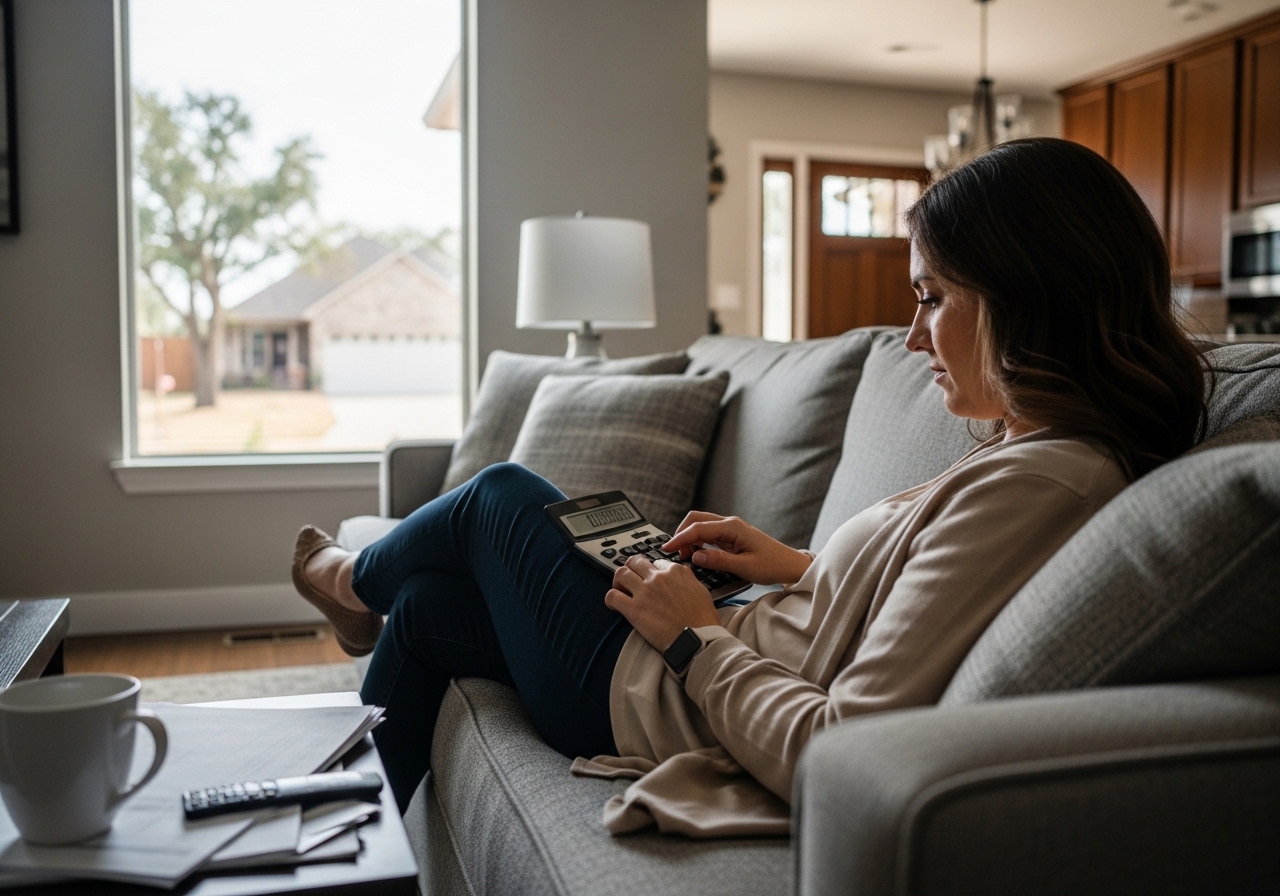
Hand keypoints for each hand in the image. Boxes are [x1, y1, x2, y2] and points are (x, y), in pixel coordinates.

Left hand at [605, 556, 720, 652]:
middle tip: (631, 578)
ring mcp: (645, 592)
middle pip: (636, 562)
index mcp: (676, 572)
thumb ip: (688, 579)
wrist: (697, 639)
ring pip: (621, 573)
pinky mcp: (634, 609)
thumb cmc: (703, 620)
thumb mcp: (701, 590)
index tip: (651, 579)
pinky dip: (610, 598)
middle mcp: (658, 577)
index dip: (653, 571)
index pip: (657, 562)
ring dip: (618, 580)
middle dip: (632, 568)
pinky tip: (614, 604)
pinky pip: (612, 596)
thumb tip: (681, 577)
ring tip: (621, 589)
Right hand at [662, 512, 812, 585]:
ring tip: (684, 556)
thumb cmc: (772, 565)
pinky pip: (709, 534)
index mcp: (732, 527)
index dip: (680, 538)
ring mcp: (731, 529)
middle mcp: (730, 524)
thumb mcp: (744, 567)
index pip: (698, 528)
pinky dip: (698, 541)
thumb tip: (695, 556)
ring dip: (689, 537)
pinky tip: (696, 554)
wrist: (790, 565)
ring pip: (701, 525)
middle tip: (674, 552)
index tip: (667, 549)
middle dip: (681, 533)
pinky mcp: (732, 536)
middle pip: (696, 519)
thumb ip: (718, 560)